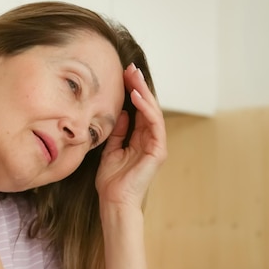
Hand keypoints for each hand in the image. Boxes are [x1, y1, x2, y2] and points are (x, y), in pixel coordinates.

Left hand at [95, 63, 166, 208]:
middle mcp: (149, 139)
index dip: (131, 91)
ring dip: (144, 92)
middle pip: (146, 107)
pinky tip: (137, 95)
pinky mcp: (158, 151)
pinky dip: (146, 108)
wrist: (114, 201)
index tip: (122, 75)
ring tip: (134, 76)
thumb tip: (122, 113)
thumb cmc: (111, 181)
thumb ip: (118, 132)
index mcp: (139, 139)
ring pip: (152, 111)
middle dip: (139, 86)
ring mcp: (156, 144)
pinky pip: (154, 124)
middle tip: (130, 68)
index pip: (138, 109)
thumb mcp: (110, 149)